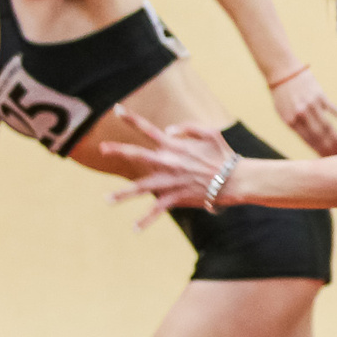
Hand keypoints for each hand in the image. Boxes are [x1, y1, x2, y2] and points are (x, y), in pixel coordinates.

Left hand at [101, 106, 240, 228]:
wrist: (235, 179)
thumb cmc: (224, 155)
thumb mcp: (210, 132)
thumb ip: (188, 127)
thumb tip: (168, 130)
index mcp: (175, 145)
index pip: (149, 129)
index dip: (133, 118)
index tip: (117, 108)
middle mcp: (169, 162)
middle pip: (138, 155)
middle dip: (118, 151)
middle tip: (101, 148)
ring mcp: (171, 180)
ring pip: (141, 187)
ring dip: (123, 194)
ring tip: (107, 200)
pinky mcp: (176, 197)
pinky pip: (157, 210)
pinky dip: (146, 220)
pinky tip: (135, 228)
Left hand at [270, 69, 336, 156]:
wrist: (282, 71)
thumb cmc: (282, 94)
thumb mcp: (283, 113)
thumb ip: (296, 126)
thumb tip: (310, 142)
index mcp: (291, 122)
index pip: (308, 141)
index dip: (318, 152)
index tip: (326, 162)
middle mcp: (302, 115)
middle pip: (319, 137)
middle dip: (329, 149)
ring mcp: (313, 106)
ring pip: (328, 127)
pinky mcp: (321, 96)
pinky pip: (335, 111)